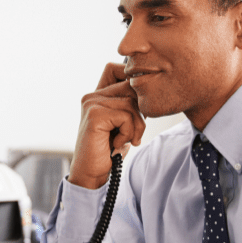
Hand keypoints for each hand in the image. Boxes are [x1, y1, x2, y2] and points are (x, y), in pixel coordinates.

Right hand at [68, 62, 145, 189]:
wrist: (91, 173)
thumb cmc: (108, 150)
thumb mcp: (123, 124)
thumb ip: (130, 105)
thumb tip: (150, 89)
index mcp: (97, 95)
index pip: (117, 69)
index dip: (132, 80)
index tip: (137, 107)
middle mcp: (92, 96)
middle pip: (130, 86)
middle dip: (140, 110)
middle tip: (135, 132)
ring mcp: (91, 104)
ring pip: (131, 103)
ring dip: (136, 126)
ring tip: (127, 140)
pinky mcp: (95, 115)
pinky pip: (126, 116)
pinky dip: (128, 133)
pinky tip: (116, 144)